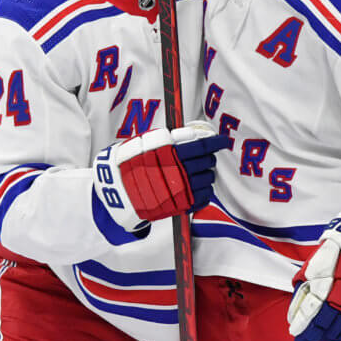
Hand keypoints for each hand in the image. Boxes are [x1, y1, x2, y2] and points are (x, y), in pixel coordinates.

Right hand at [93, 121, 229, 232]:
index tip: (224, 141)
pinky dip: (204, 192)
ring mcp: (180, 190)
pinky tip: (195, 188)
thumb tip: (196, 134)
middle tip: (202, 159)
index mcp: (171, 153)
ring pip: (208, 180)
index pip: (203, 146)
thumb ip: (172, 139)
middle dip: (208, 159)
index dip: (217, 142)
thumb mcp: (148, 143)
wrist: (117, 190)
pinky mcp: (180, 206)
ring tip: (194, 175)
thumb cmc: (132, 163)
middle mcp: (178, 171)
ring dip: (205, 176)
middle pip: (208, 162)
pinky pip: (204, 198)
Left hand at [288, 201, 340, 340]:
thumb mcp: (313, 267)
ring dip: (332, 339)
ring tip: (327, 337)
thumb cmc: (339, 253)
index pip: (311, 323)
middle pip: (325, 332)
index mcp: (324, 294)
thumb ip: (303, 290)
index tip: (299, 340)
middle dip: (316, 337)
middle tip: (311, 337)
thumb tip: (295, 313)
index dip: (304, 334)